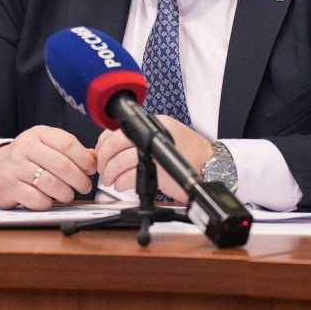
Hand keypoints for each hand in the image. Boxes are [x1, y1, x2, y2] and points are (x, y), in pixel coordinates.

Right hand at [0, 125, 96, 209]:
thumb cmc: (27, 158)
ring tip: (69, 195)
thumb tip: (95, 159)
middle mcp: (25, 147)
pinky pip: (37, 199)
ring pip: (50, 183)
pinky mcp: (10, 187)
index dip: (84, 158)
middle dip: (79, 179)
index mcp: (38, 134)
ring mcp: (15, 167)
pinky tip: (50, 200)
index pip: (67, 143)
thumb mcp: (47, 146)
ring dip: (66, 193)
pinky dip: (48, 202)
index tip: (92, 169)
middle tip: (85, 186)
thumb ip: (70, 151)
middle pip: (61, 165)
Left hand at [96, 117, 214, 203]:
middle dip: (104, 159)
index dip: (103, 143)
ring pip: (120, 160)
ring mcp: (155, 152)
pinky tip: (122, 185)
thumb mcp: (165, 137)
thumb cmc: (188, 153)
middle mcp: (153, 134)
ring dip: (110, 173)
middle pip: (115, 143)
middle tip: (103, 170)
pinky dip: (122, 183)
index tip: (101, 153)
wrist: (210, 164)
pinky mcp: (158, 171)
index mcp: (153, 124)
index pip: (117, 130)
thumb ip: (143, 138)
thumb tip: (115, 147)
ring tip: (111, 180)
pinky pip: (130, 176)